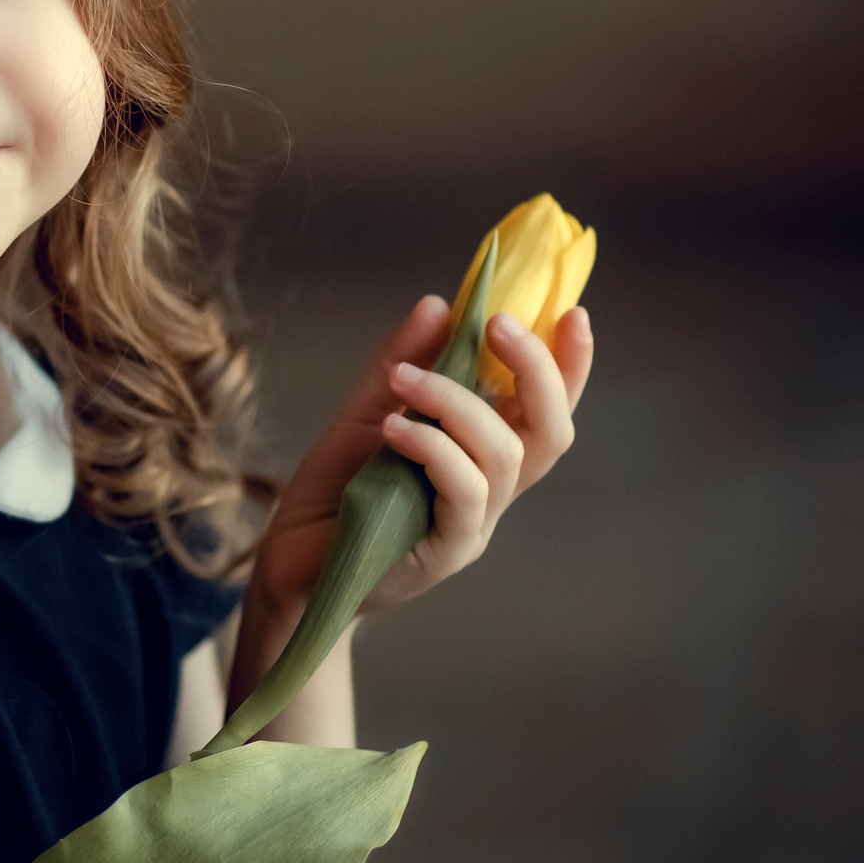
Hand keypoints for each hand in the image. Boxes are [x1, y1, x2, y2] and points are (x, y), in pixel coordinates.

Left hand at [253, 294, 593, 622]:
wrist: (292, 558)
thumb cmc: (334, 489)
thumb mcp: (368, 410)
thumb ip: (403, 363)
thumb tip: (438, 305)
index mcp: (482, 454)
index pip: (546, 410)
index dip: (569, 366)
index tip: (571, 314)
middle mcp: (491, 490)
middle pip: (552, 432)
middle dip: (537, 370)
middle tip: (497, 323)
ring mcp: (474, 523)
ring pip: (504, 456)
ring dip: (457, 402)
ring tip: (401, 380)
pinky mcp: (447, 551)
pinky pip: (464, 491)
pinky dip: (433, 447)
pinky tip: (392, 428)